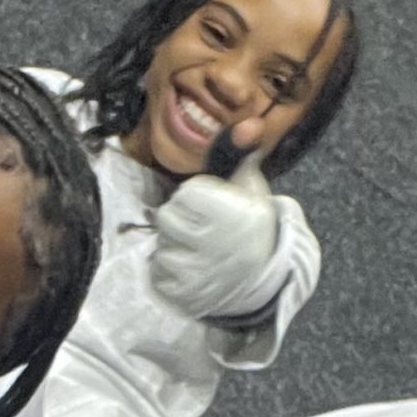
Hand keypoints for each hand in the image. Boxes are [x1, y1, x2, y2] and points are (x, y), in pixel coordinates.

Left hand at [148, 149, 283, 319]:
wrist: (259, 281)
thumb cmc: (250, 227)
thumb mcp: (251, 189)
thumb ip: (240, 155)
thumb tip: (249, 123)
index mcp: (228, 212)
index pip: (185, 195)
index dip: (195, 199)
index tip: (211, 209)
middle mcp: (210, 242)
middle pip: (167, 219)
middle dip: (180, 222)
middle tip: (202, 230)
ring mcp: (194, 271)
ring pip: (161, 246)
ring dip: (174, 247)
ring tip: (199, 252)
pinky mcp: (181, 292)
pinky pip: (157, 272)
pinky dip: (169, 271)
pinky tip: (191, 270)